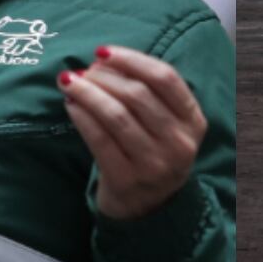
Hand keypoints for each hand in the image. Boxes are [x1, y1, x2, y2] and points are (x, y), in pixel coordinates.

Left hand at [59, 45, 207, 220]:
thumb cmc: (152, 153)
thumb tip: (103, 59)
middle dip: (104, 76)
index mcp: (193, 122)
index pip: (165, 78)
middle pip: (138, 94)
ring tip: (69, 83)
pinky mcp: (126, 180)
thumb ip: (149, 94)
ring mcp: (154, 164)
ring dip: (88, 93)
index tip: (103, 52)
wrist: (147, 209)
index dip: (131, 59)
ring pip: (116, 115)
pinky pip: (98, 139)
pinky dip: (81, 117)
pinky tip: (71, 105)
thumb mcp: (168, 126)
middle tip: (82, 71)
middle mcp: (179, 143)